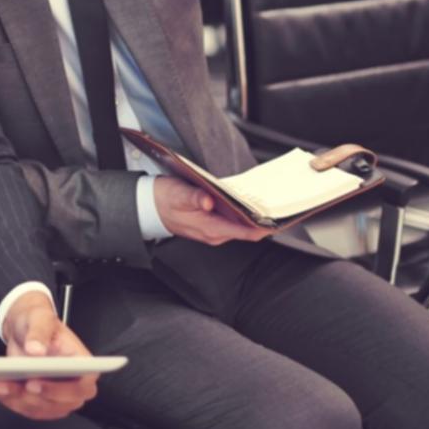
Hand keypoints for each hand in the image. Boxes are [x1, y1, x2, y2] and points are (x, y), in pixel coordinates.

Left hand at [0, 292, 97, 419]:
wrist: (25, 330)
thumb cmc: (39, 322)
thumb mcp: (39, 319)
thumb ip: (39, 333)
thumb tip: (36, 350)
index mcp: (83, 365)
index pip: (81, 387)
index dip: (59, 391)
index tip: (32, 384)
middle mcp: (75, 385)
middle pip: (57, 404)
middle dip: (27, 397)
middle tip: (4, 385)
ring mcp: (58, 397)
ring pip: (38, 408)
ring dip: (13, 399)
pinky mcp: (41, 402)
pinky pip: (26, 409)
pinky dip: (8, 400)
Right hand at [155, 176, 270, 244]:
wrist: (148, 207)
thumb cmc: (163, 200)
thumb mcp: (178, 194)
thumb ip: (194, 197)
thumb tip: (208, 200)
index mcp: (209, 228)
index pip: (245, 232)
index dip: (264, 228)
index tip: (279, 222)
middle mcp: (214, 234)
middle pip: (246, 230)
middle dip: (262, 220)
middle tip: (277, 207)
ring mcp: (213, 231)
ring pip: (240, 227)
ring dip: (252, 217)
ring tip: (265, 204)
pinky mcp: (211, 226)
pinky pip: (232, 224)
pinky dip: (241, 215)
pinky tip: (245, 204)